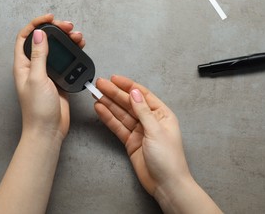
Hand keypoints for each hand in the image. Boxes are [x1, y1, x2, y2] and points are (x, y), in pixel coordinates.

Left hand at [14, 14, 84, 139]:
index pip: (25, 37)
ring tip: (79, 37)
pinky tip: (80, 50)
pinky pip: (66, 62)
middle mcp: (34, 67)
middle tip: (69, 27)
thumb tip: (38, 33)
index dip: (36, 24)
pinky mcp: (59, 79)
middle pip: (44, 41)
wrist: (49, 130)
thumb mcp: (37, 79)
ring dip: (68, 41)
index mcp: (24, 65)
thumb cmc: (38, 109)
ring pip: (58, 50)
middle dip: (57, 30)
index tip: (50, 18)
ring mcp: (47, 73)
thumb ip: (39, 56)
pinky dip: (74, 54)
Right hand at [94, 75, 190, 194]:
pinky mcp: (131, 142)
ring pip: (121, 114)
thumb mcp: (156, 130)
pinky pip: (118, 127)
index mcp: (162, 114)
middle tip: (100, 84)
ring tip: (96, 94)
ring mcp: (139, 131)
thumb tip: (134, 93)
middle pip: (129, 103)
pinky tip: (100, 109)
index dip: (127, 85)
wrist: (166, 184)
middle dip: (114, 93)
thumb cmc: (169, 159)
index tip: (114, 79)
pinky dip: (108, 118)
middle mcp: (150, 121)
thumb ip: (143, 111)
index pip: (142, 95)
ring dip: (109, 104)